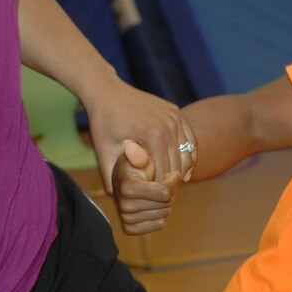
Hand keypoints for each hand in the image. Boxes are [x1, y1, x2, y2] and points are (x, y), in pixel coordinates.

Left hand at [81, 78, 194, 195]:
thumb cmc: (103, 123)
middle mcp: (169, 126)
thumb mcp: (104, 152)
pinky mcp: (175, 113)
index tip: (153, 200)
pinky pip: (189, 139)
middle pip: (178, 165)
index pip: (164, 173)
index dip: (159, 190)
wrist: (107, 91)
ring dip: (182, 170)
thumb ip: (111, 177)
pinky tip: (183, 169)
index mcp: (153, 137)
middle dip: (171, 183)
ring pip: (187, 153)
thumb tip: (119, 201)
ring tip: (173, 185)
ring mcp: (174, 117)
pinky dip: (188, 154)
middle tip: (164, 197)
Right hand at [111, 139, 179, 235]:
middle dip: (171, 192)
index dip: (173, 181)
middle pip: (166, 205)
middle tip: (166, 182)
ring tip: (160, 192)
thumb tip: (130, 146)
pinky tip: (156, 204)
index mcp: (126, 188)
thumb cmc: (135, 165)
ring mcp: (127, 219)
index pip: (165, 193)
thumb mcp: (139, 156)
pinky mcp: (131, 228)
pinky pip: (159, 225)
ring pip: (164, 215)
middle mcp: (124, 205)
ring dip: (167, 203)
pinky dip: (162, 215)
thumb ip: (139, 155)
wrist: (124, 180)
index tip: (173, 173)